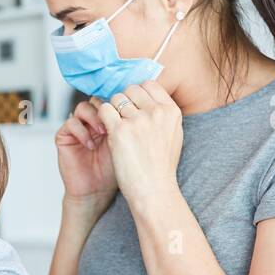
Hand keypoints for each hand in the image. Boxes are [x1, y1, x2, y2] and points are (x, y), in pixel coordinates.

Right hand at [55, 100, 117, 206]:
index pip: (110, 101)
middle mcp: (92, 123)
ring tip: (104, 132)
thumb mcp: (126, 145)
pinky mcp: (64, 137)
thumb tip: (138, 106)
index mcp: (108, 121)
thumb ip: (126, 125)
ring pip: (82, 108)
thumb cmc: (113, 173)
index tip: (127, 112)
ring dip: (94, 117)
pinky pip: (70, 123)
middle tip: (116, 121)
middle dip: (107, 109)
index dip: (117, 103)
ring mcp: (78, 129)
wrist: (96, 192)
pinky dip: (81, 131)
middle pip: (96, 100)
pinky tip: (90, 145)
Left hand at [95, 81, 182, 213]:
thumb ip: (162, 114)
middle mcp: (156, 112)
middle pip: (131, 89)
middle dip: (123, 102)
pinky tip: (106, 132)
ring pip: (116, 99)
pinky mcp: (120, 130)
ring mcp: (138, 120)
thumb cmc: (160, 167)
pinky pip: (104, 110)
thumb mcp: (173, 135)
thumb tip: (148, 97)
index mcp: (171, 111)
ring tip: (116, 129)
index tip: (133, 108)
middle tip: (122, 120)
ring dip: (112, 111)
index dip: (137, 94)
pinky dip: (102, 119)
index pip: (149, 85)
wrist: (153, 190)